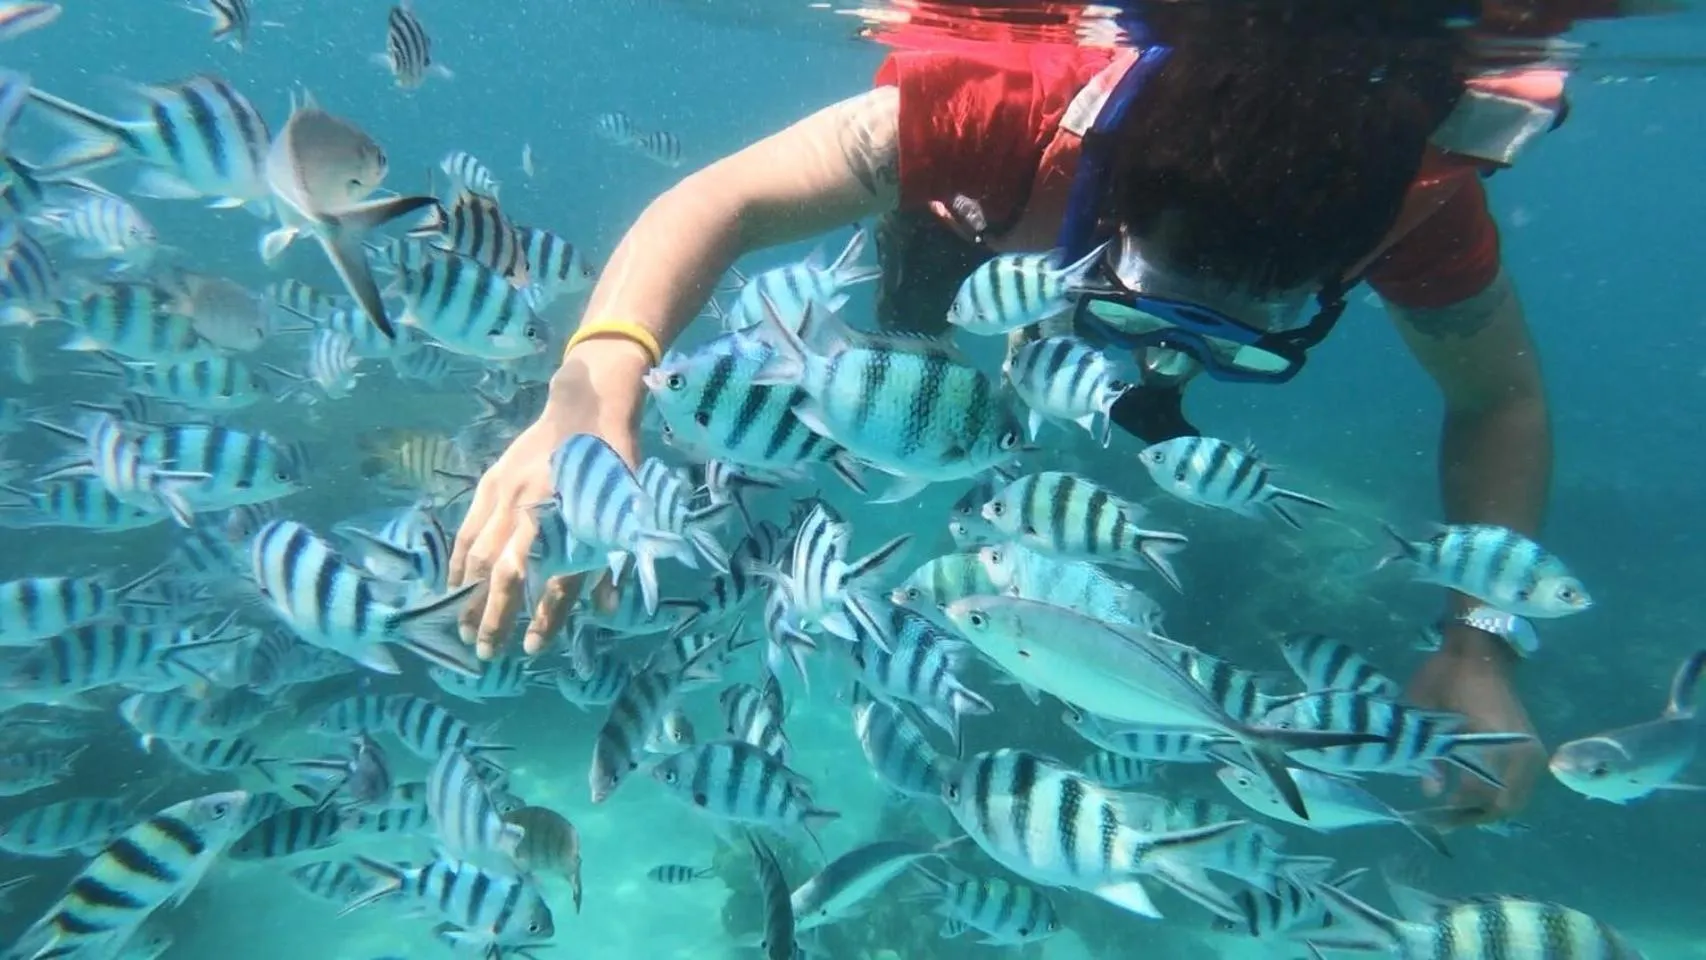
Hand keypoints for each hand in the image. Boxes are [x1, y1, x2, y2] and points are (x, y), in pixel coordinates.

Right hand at [448, 338, 648, 658]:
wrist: (588, 408)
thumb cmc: (613, 465)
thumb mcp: (626, 511)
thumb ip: (614, 560)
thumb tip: (606, 610)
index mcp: (572, 524)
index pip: (553, 582)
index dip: (542, 618)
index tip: (530, 648)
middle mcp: (536, 515)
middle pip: (506, 576)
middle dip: (493, 617)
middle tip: (484, 652)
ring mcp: (508, 499)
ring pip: (479, 556)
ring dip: (469, 595)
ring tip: (462, 628)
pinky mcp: (491, 484)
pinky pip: (467, 531)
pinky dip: (458, 562)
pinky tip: (452, 585)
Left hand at [1406, 622, 1545, 829]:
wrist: (1479, 651)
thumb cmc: (1444, 676)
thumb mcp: (1424, 712)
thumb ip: (1427, 754)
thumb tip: (1430, 792)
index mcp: (1491, 741)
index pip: (1475, 793)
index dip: (1451, 810)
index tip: (1427, 817)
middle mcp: (1519, 751)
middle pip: (1502, 805)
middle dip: (1471, 817)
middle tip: (1442, 820)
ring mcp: (1531, 751)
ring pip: (1515, 799)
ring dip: (1488, 810)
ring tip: (1456, 812)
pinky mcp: (1532, 747)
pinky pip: (1521, 786)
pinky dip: (1501, 796)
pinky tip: (1475, 795)